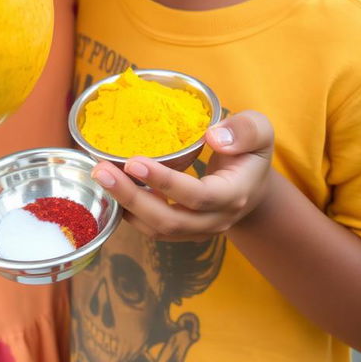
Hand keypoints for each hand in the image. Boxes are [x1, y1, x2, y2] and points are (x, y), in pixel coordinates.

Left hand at [91, 109, 273, 240]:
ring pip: (156, 228)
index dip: (164, 182)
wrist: (252, 185)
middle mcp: (214, 220)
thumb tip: (213, 136)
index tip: (134, 161)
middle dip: (132, 197)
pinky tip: (111, 188)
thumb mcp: (260, 132)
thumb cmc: (251, 152)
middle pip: (169, 220)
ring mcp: (196, 230)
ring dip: (124, 205)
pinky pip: (150, 228)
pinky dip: (128, 211)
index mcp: (233, 195)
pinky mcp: (180, 231)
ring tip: (100, 176)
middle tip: (102, 170)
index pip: (197, 196)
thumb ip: (245, 131)